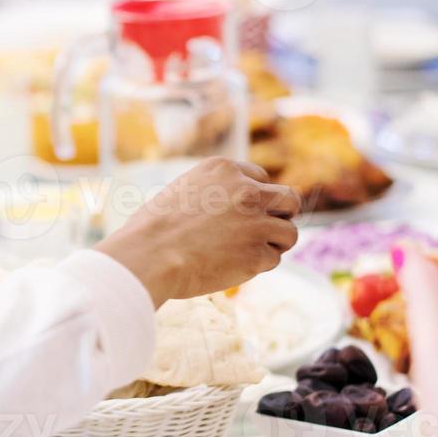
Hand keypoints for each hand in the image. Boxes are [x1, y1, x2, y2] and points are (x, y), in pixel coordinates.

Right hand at [94, 158, 299, 305]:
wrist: (148, 256)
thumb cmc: (150, 229)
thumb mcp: (181, 191)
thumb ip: (211, 193)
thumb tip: (224, 209)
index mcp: (223, 170)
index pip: (260, 177)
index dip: (257, 197)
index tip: (248, 212)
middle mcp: (246, 191)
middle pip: (289, 199)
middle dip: (283, 215)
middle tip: (269, 230)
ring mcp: (255, 222)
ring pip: (289, 233)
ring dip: (273, 245)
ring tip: (247, 253)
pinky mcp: (257, 253)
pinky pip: (272, 260)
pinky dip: (257, 266)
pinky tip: (232, 267)